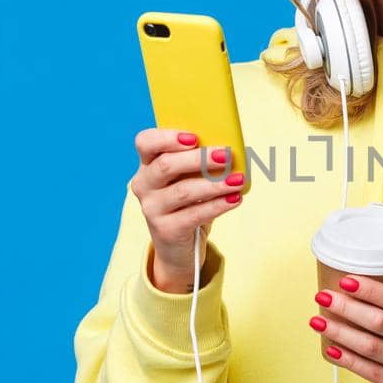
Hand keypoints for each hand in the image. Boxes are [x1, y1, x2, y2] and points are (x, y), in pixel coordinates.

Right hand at [129, 128, 246, 292]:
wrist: (177, 245)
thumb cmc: (188, 201)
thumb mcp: (188, 178)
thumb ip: (200, 162)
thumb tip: (229, 151)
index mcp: (147, 163)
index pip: (145, 142)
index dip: (167, 138)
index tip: (194, 137)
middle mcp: (144, 184)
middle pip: (166, 165)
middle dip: (199, 159)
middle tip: (227, 156)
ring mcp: (152, 208)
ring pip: (183, 191)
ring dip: (215, 184)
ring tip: (238, 180)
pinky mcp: (165, 230)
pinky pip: (194, 214)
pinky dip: (218, 205)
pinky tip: (235, 199)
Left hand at [310, 276, 382, 382]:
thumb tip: (370, 276)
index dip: (371, 290)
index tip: (346, 281)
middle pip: (380, 323)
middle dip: (347, 308)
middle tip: (323, 297)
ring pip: (371, 348)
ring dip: (340, 333)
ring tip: (317, 321)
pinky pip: (371, 372)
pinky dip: (348, 360)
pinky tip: (331, 349)